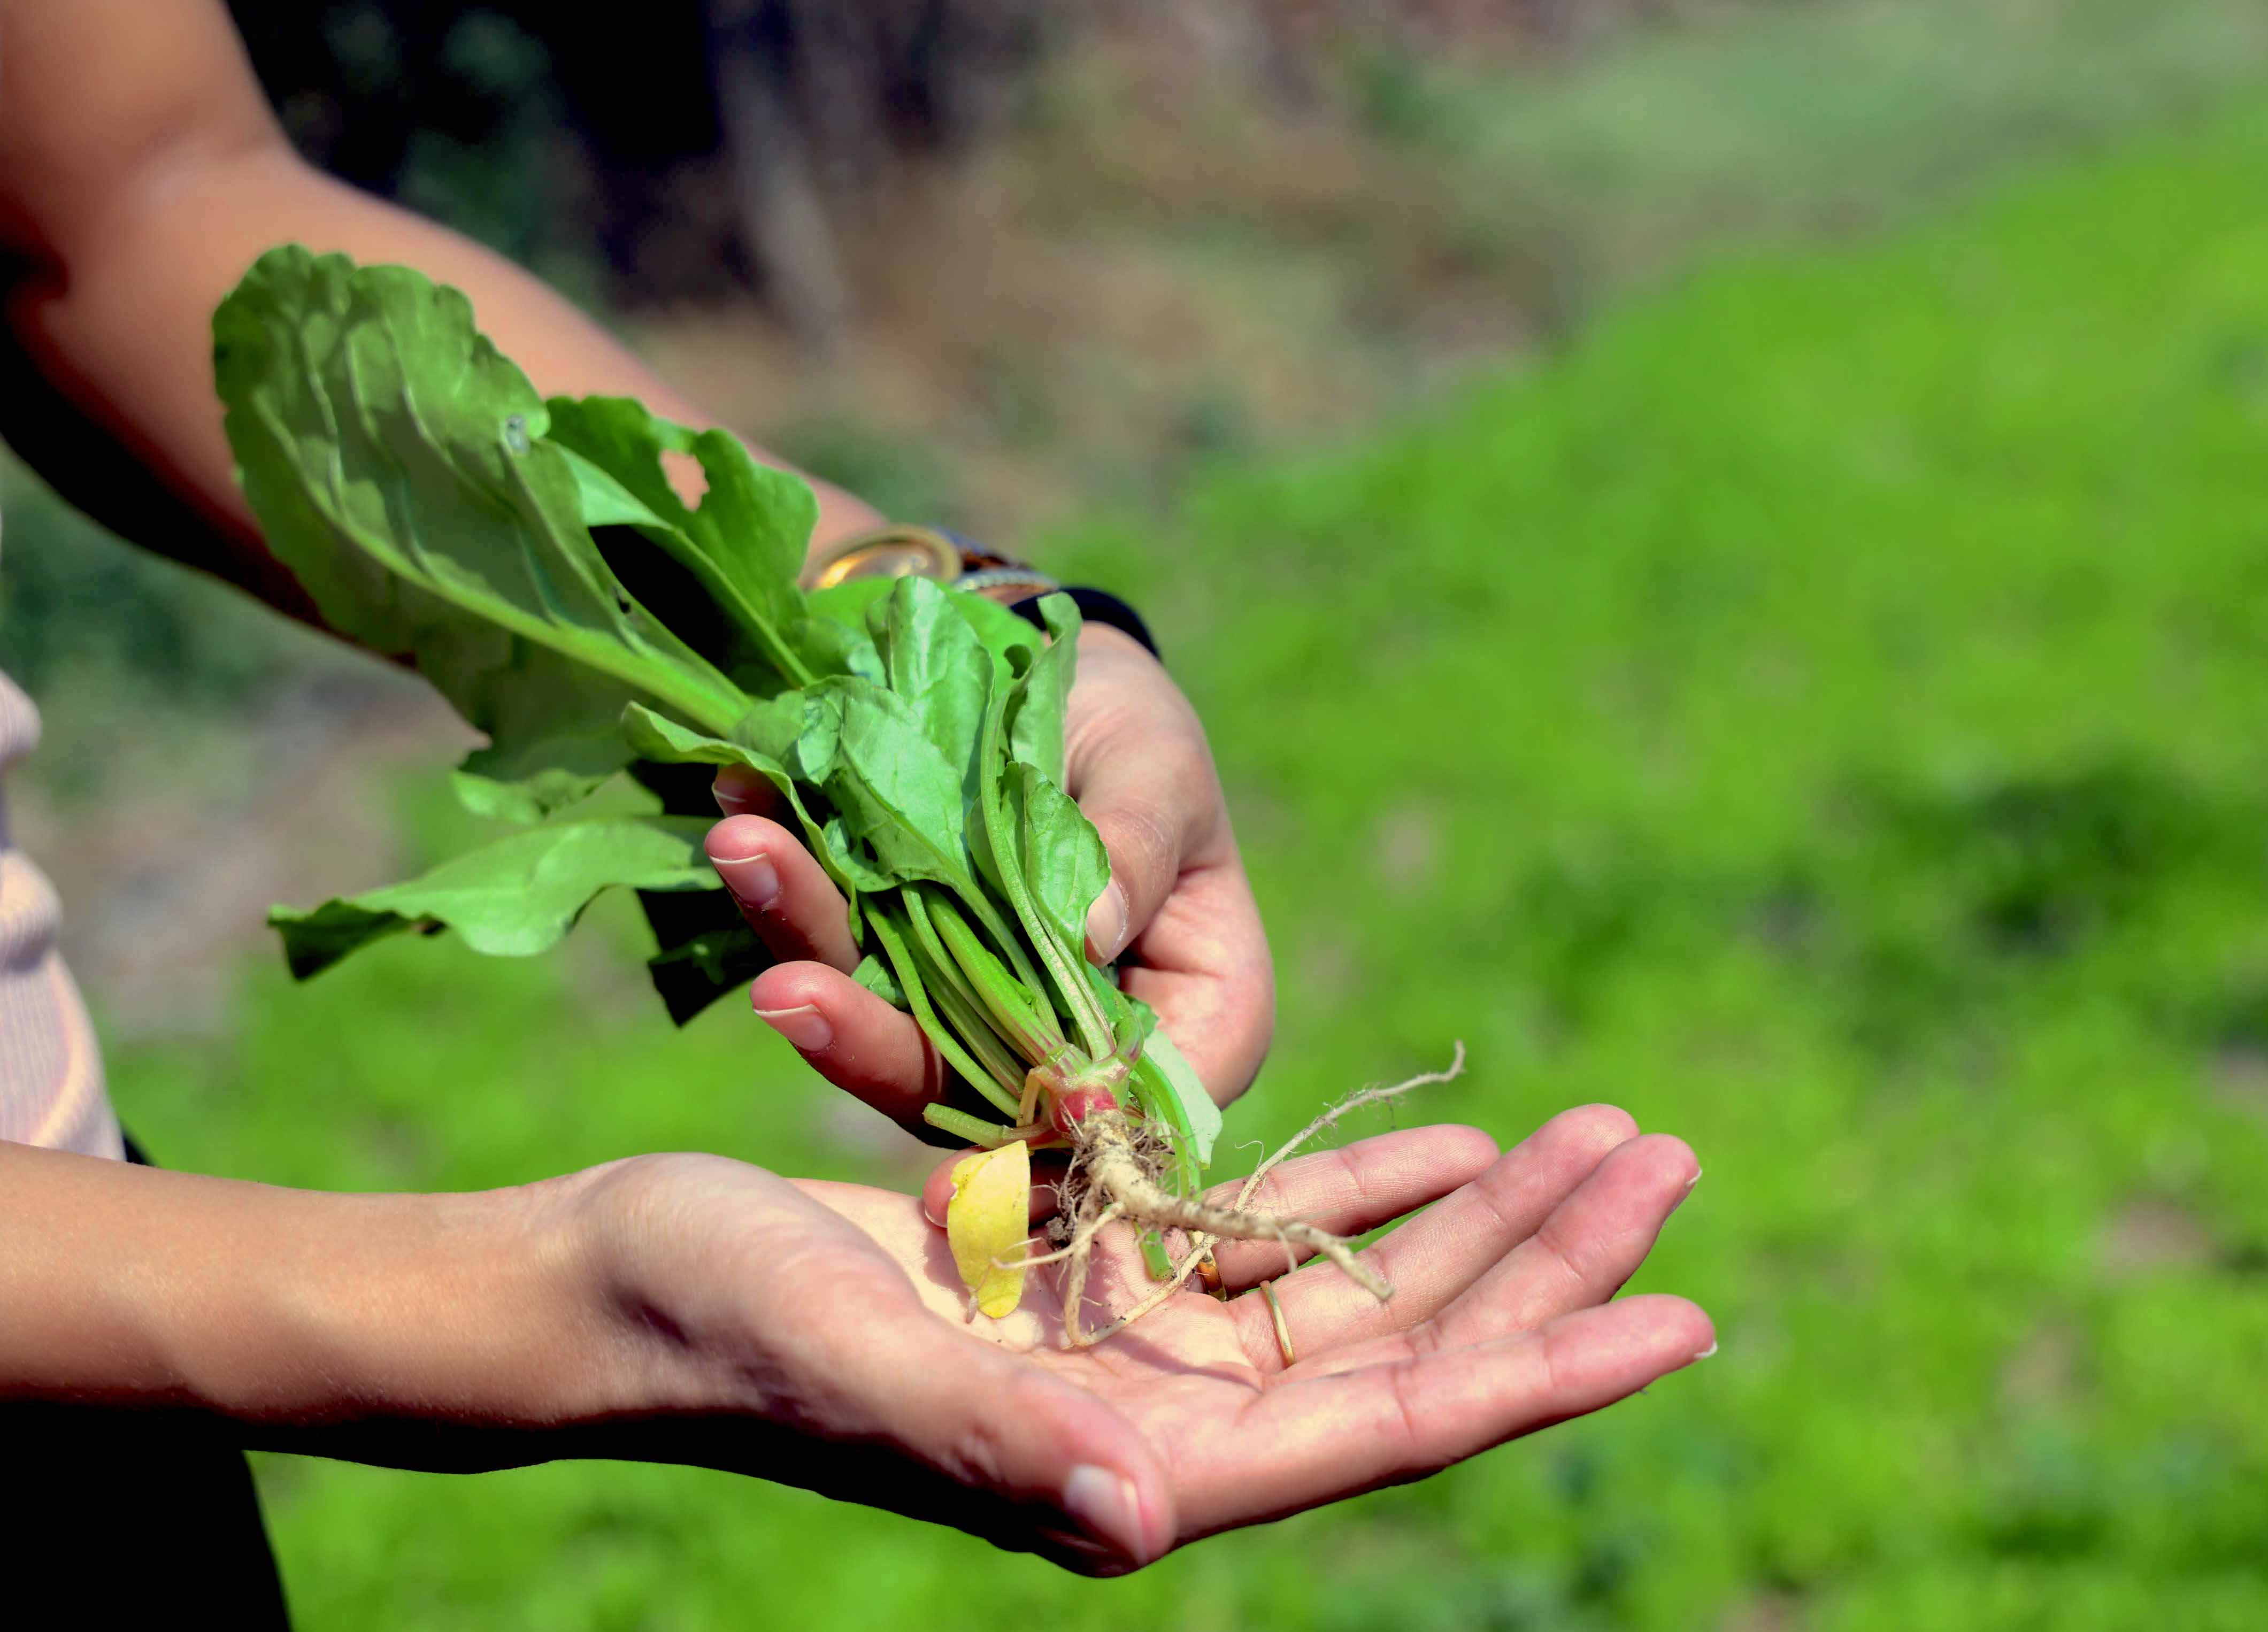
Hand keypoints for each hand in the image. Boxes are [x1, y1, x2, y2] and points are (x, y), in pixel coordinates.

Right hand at [566, 1105, 1710, 1572]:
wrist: (624, 1279)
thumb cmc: (714, 1325)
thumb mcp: (851, 1364)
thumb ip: (998, 1444)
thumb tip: (1142, 1522)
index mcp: (1131, 1465)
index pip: (1382, 1427)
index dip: (1536, 1371)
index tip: (1680, 1311)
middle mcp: (1156, 1417)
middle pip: (1401, 1345)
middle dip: (1545, 1264)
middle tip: (1671, 1162)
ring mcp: (1130, 1344)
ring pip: (1355, 1284)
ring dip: (1481, 1214)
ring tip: (1606, 1136)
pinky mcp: (1091, 1268)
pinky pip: (1263, 1229)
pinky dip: (1363, 1186)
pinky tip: (1450, 1145)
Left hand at [704, 624, 1273, 1136]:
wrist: (1051, 673)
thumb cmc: (1134, 726)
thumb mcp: (1157, 762)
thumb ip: (1136, 840)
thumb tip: (1090, 931)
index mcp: (1194, 1016)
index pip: (1129, 1122)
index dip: (1044, 1159)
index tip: (947, 1174)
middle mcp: (1079, 1046)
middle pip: (979, 1099)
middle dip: (873, 1047)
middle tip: (784, 993)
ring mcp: (977, 1018)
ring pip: (889, 1035)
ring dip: (807, 959)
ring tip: (747, 858)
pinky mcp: (900, 973)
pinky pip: (838, 960)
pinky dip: (785, 897)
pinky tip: (744, 815)